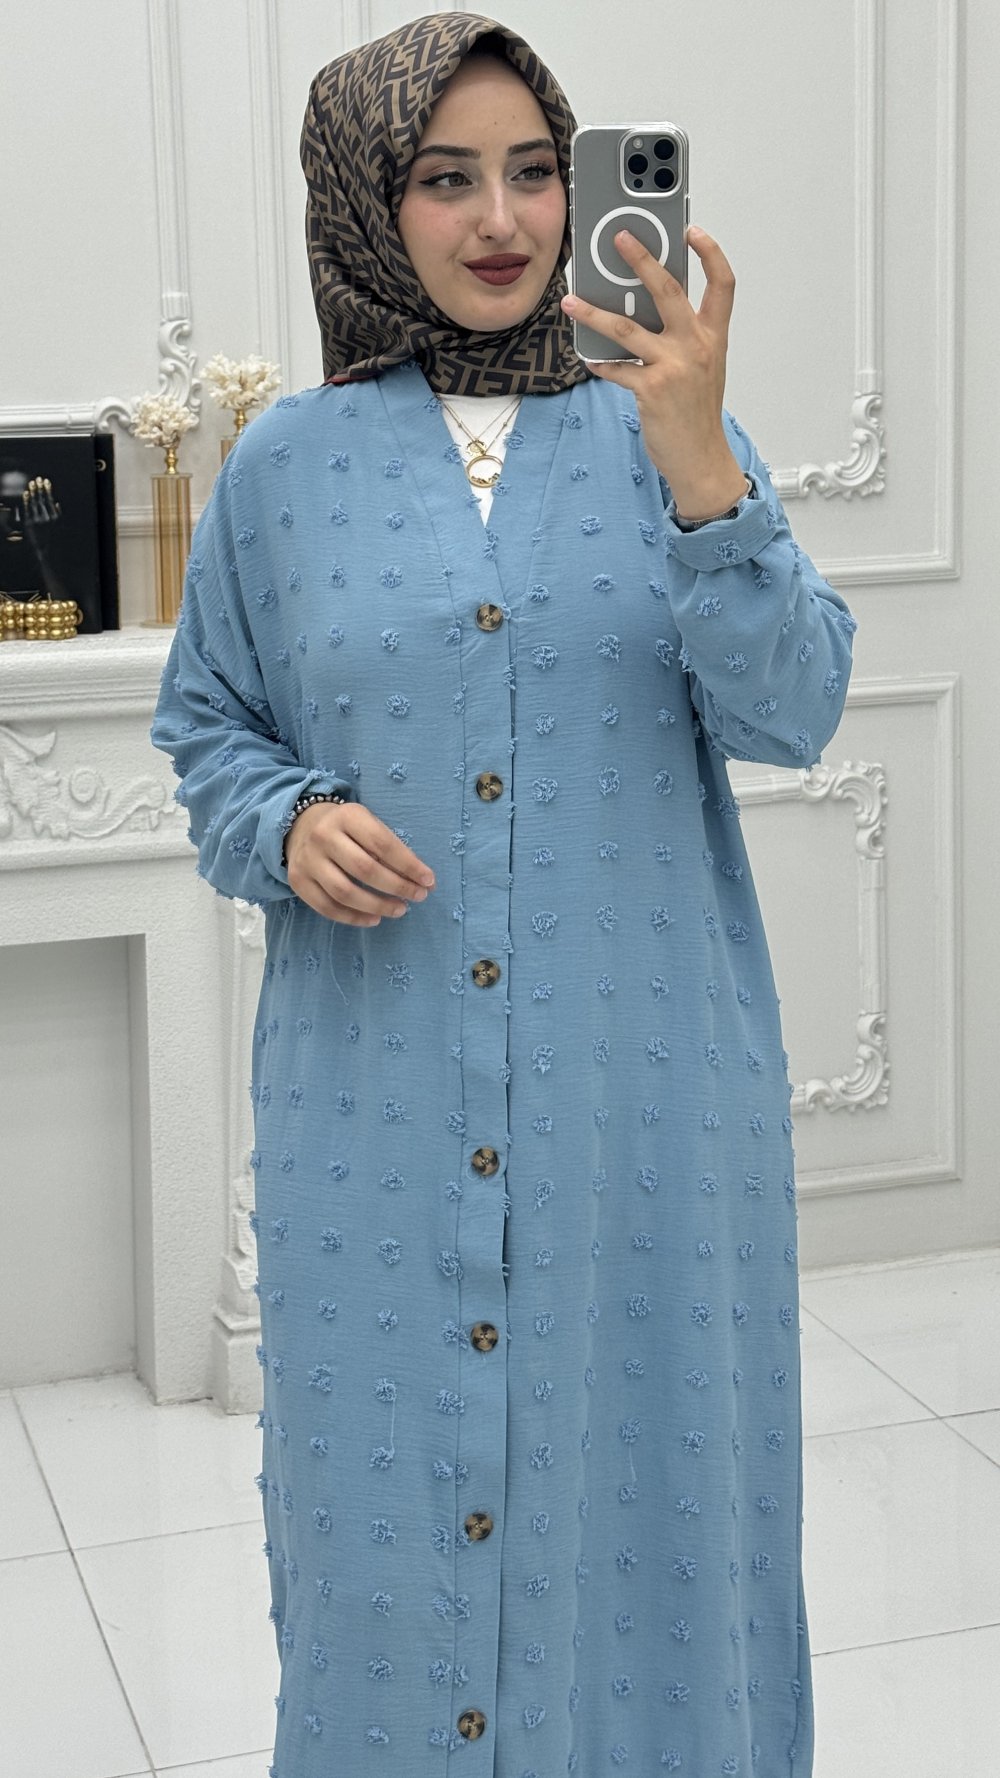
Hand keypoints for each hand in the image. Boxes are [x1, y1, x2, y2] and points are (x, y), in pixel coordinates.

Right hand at [285, 800, 435, 925]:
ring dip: (377, 906)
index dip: (408, 865)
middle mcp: (324, 836)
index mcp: (347, 816)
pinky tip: (374, 919)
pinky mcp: (298, 881)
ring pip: (345, 892)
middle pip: (365, 869)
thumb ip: (391, 848)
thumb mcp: (368, 825)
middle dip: (397, 887)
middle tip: (417, 897)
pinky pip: (327, 907)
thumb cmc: (348, 829)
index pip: (382, 844)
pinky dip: (353, 918)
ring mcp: (308, 860)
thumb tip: (422, 880)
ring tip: (399, 910)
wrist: (302, 826)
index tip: (428, 881)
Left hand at [561, 225, 746, 518]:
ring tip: (571, 302)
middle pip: (668, 290)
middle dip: (642, 259)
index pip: (722, 285)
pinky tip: (589, 358)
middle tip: (620, 238)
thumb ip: (682, 338)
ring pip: (627, 328)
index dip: (710, 253)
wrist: (700, 458)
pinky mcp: (651, 389)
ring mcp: (673, 367)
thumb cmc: (697, 413)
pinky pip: (615, 368)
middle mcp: (695, 346)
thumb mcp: (701, 368)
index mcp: (712, 337)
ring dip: (594, 313)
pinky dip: (600, 363)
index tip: (692, 230)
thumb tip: (643, 311)